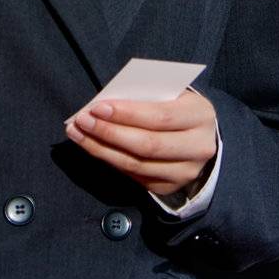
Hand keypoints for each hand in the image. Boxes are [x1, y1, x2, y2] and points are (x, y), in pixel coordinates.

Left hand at [63, 88, 218, 198]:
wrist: (197, 134)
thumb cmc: (175, 104)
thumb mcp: (168, 92)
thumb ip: (143, 95)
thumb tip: (104, 104)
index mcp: (200, 115)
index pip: (160, 117)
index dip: (126, 114)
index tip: (96, 108)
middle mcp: (198, 147)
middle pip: (147, 145)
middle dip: (109, 133)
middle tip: (81, 121)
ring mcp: (186, 171)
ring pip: (137, 164)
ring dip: (102, 149)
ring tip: (78, 134)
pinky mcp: (170, 186)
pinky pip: (135, 175)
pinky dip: (110, 161)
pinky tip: (93, 147)